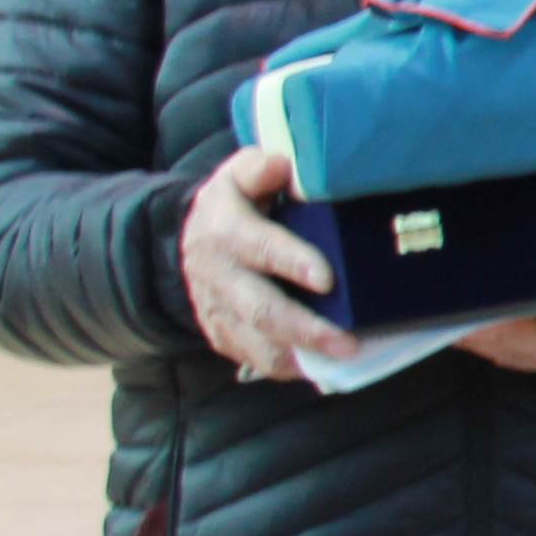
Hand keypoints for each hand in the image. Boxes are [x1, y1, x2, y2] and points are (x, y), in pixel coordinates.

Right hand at [181, 143, 353, 382]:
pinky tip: (325, 368)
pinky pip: (257, 359)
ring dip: (302, 357)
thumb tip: (282, 167)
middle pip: (262, 309)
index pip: (259, 247)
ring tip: (343, 360)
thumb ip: (258, 169)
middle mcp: (219, 276)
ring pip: (258, 344)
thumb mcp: (237, 176)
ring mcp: (219, 311)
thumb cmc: (233, 206)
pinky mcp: (224, 336)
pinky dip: (291, 368)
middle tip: (348, 342)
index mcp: (225, 231)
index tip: (327, 278)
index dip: (292, 262)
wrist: (188, 243)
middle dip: (306, 329)